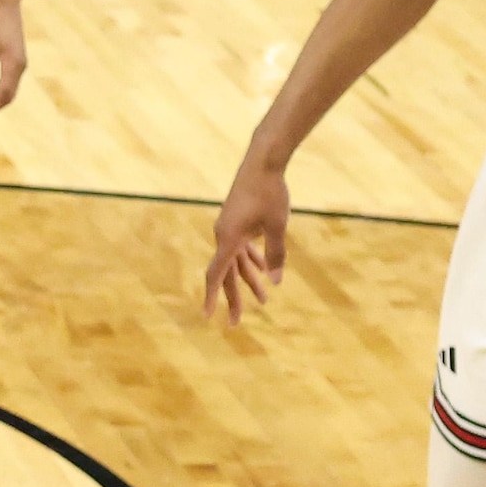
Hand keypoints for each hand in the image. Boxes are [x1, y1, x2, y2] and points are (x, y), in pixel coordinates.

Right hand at [201, 161, 288, 324]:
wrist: (262, 163)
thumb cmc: (270, 193)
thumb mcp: (278, 226)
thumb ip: (276, 254)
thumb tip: (276, 281)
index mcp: (228, 238)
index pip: (216, 274)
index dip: (212, 296)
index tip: (208, 316)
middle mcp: (224, 236)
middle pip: (226, 274)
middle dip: (233, 298)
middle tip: (235, 323)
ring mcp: (230, 229)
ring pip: (236, 262)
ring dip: (248, 280)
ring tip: (264, 301)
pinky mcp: (238, 221)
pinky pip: (241, 248)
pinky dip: (252, 260)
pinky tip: (265, 270)